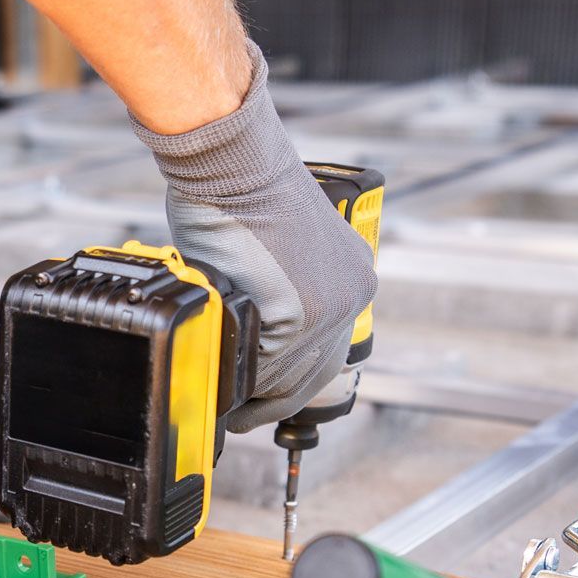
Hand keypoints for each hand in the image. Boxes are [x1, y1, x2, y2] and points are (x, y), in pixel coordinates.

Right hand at [133, 42, 377, 431]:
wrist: (232, 164)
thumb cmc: (239, 189)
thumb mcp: (278, 244)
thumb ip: (275, 287)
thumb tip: (247, 325)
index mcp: (353, 276)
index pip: (325, 347)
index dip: (291, 376)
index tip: (264, 390)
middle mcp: (353, 294)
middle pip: (312, 372)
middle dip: (274, 398)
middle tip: (243, 413)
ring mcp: (331, 307)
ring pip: (289, 376)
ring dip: (254, 395)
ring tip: (229, 408)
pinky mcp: (301, 315)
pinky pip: (265, 367)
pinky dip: (242, 380)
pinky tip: (224, 385)